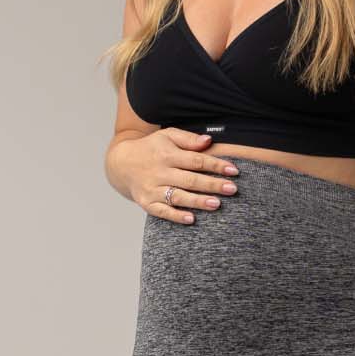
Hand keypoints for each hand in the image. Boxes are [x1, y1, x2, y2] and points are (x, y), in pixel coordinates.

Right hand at [115, 128, 240, 223]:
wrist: (121, 164)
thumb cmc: (151, 149)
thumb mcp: (167, 136)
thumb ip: (188, 139)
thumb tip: (209, 141)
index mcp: (167, 154)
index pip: (196, 160)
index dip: (216, 165)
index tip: (234, 170)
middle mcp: (159, 172)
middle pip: (190, 180)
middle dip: (212, 184)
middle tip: (232, 189)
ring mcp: (152, 189)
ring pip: (178, 196)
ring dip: (198, 201)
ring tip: (217, 204)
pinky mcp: (146, 203)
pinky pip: (162, 211)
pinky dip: (176, 216)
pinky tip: (191, 219)